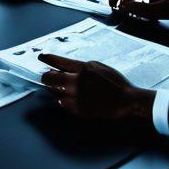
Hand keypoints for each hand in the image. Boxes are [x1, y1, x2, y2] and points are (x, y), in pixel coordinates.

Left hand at [39, 55, 153, 122]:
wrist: (126, 103)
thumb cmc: (114, 83)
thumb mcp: (97, 67)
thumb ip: (78, 66)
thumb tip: (61, 66)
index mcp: (81, 69)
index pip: (57, 61)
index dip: (47, 58)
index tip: (41, 57)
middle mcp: (76, 83)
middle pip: (49, 78)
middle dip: (46, 76)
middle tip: (47, 75)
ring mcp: (76, 98)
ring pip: (53, 92)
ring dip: (54, 88)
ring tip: (59, 86)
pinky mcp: (78, 110)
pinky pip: (62, 103)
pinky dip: (62, 99)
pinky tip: (68, 96)